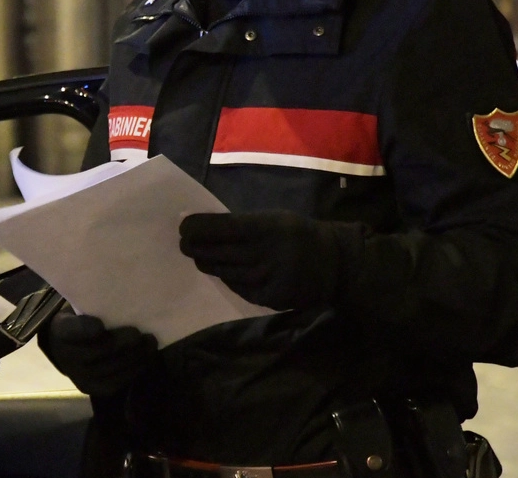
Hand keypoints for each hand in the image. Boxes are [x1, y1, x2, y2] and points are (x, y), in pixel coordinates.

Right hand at [37, 308, 157, 396]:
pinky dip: (135, 370)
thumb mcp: (81, 308)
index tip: (100, 324)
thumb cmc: (81, 321)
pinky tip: (147, 359)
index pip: (72, 330)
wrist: (66, 349)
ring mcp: (79, 376)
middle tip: (141, 334)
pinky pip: (117, 382)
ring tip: (151, 345)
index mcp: (61, 330)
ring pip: (111, 368)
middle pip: (98, 351)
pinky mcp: (93, 389)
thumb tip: (125, 301)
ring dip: (135, 357)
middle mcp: (67, 356)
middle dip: (122, 344)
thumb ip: (96, 307)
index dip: (86, 329)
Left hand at [179, 210, 362, 310]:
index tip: (183, 227)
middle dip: (194, 247)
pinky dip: (227, 278)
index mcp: (265, 228)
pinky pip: (236, 287)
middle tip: (184, 243)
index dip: (197, 228)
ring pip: (222, 271)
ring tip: (199, 256)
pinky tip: (224, 270)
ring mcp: (264, 279)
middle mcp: (263, 254)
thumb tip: (202, 225)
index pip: (221, 228)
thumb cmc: (297, 235)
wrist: (334, 265)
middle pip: (215, 252)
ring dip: (207, 262)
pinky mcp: (267, 298)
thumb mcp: (274, 219)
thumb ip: (242, 224)